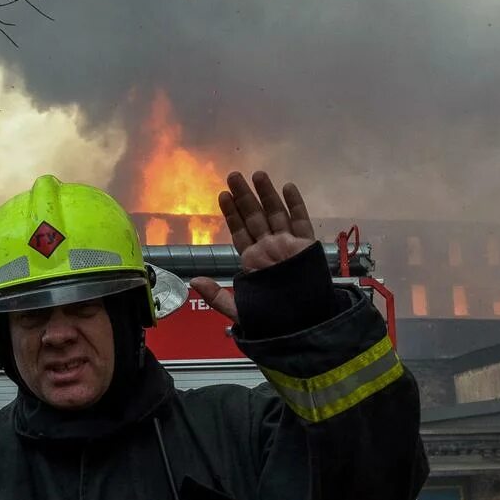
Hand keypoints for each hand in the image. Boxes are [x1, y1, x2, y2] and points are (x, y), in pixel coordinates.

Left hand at [189, 170, 316, 321]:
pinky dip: (296, 205)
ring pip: (276, 214)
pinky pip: (301, 222)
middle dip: (245, 197)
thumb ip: (217, 297)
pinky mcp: (306, 247)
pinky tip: (287, 187)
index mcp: (252, 260)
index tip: (223, 196)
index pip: (239, 231)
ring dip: (267, 194)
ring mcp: (288, 245)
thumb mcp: (240, 310)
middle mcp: (269, 248)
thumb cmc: (273, 319)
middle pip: (255, 217)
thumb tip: (192, 282)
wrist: (303, 324)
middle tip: (233, 176)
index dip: (231, 214)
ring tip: (257, 174)